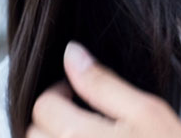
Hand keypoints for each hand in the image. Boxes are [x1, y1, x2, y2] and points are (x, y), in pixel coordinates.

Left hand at [28, 41, 180, 137]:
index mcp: (79, 136)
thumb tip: (71, 52)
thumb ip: (102, 83)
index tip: (78, 92)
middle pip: (33, 134)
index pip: (43, 105)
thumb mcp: (146, 112)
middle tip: (84, 117)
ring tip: (85, 137)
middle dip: (52, 120)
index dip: (61, 90)